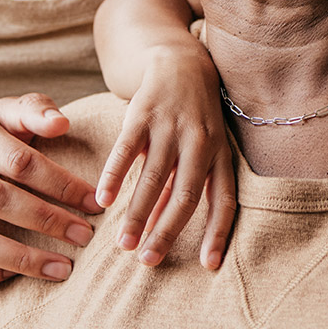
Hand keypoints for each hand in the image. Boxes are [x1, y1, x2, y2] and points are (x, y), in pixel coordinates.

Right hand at [0, 94, 102, 286]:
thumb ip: (35, 110)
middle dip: (46, 220)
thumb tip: (62, 123)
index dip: (60, 183)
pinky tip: (18, 276)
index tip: (94, 201)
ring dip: (21, 258)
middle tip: (85, 235)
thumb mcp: (3, 112)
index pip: (19, 160)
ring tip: (63, 269)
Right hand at [95, 44, 235, 270]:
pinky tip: (103, 200)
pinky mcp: (143, 112)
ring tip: (123, 244)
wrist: (181, 61)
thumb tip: (161, 227)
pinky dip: (115, 176)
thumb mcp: (203, 147)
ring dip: (137, 213)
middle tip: (148, 261)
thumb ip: (188, 184)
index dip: (218, 233)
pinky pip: (128, 149)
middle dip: (166, 231)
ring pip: (154, 177)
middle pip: (185, 195)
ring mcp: (171, 125)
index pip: (224, 199)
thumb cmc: (195, 117)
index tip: (209, 267)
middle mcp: (199, 141)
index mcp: (220, 154)